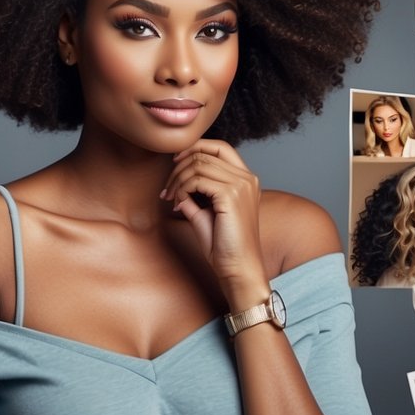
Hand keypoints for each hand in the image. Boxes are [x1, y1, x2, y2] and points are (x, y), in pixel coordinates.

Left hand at [161, 140, 264, 304]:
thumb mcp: (206, 213)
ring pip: (198, 164)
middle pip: (205, 153)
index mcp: (246, 180)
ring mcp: (241, 185)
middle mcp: (247, 178)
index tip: (175, 163)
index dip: (194, 148)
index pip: (219, 146)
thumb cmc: (224, 246)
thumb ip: (195, 194)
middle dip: (179, 167)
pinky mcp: (231, 196)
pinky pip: (197, 180)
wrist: (238, 268)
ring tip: (171, 198)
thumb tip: (177, 182)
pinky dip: (182, 190)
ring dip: (178, 180)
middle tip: (167, 189)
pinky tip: (179, 205)